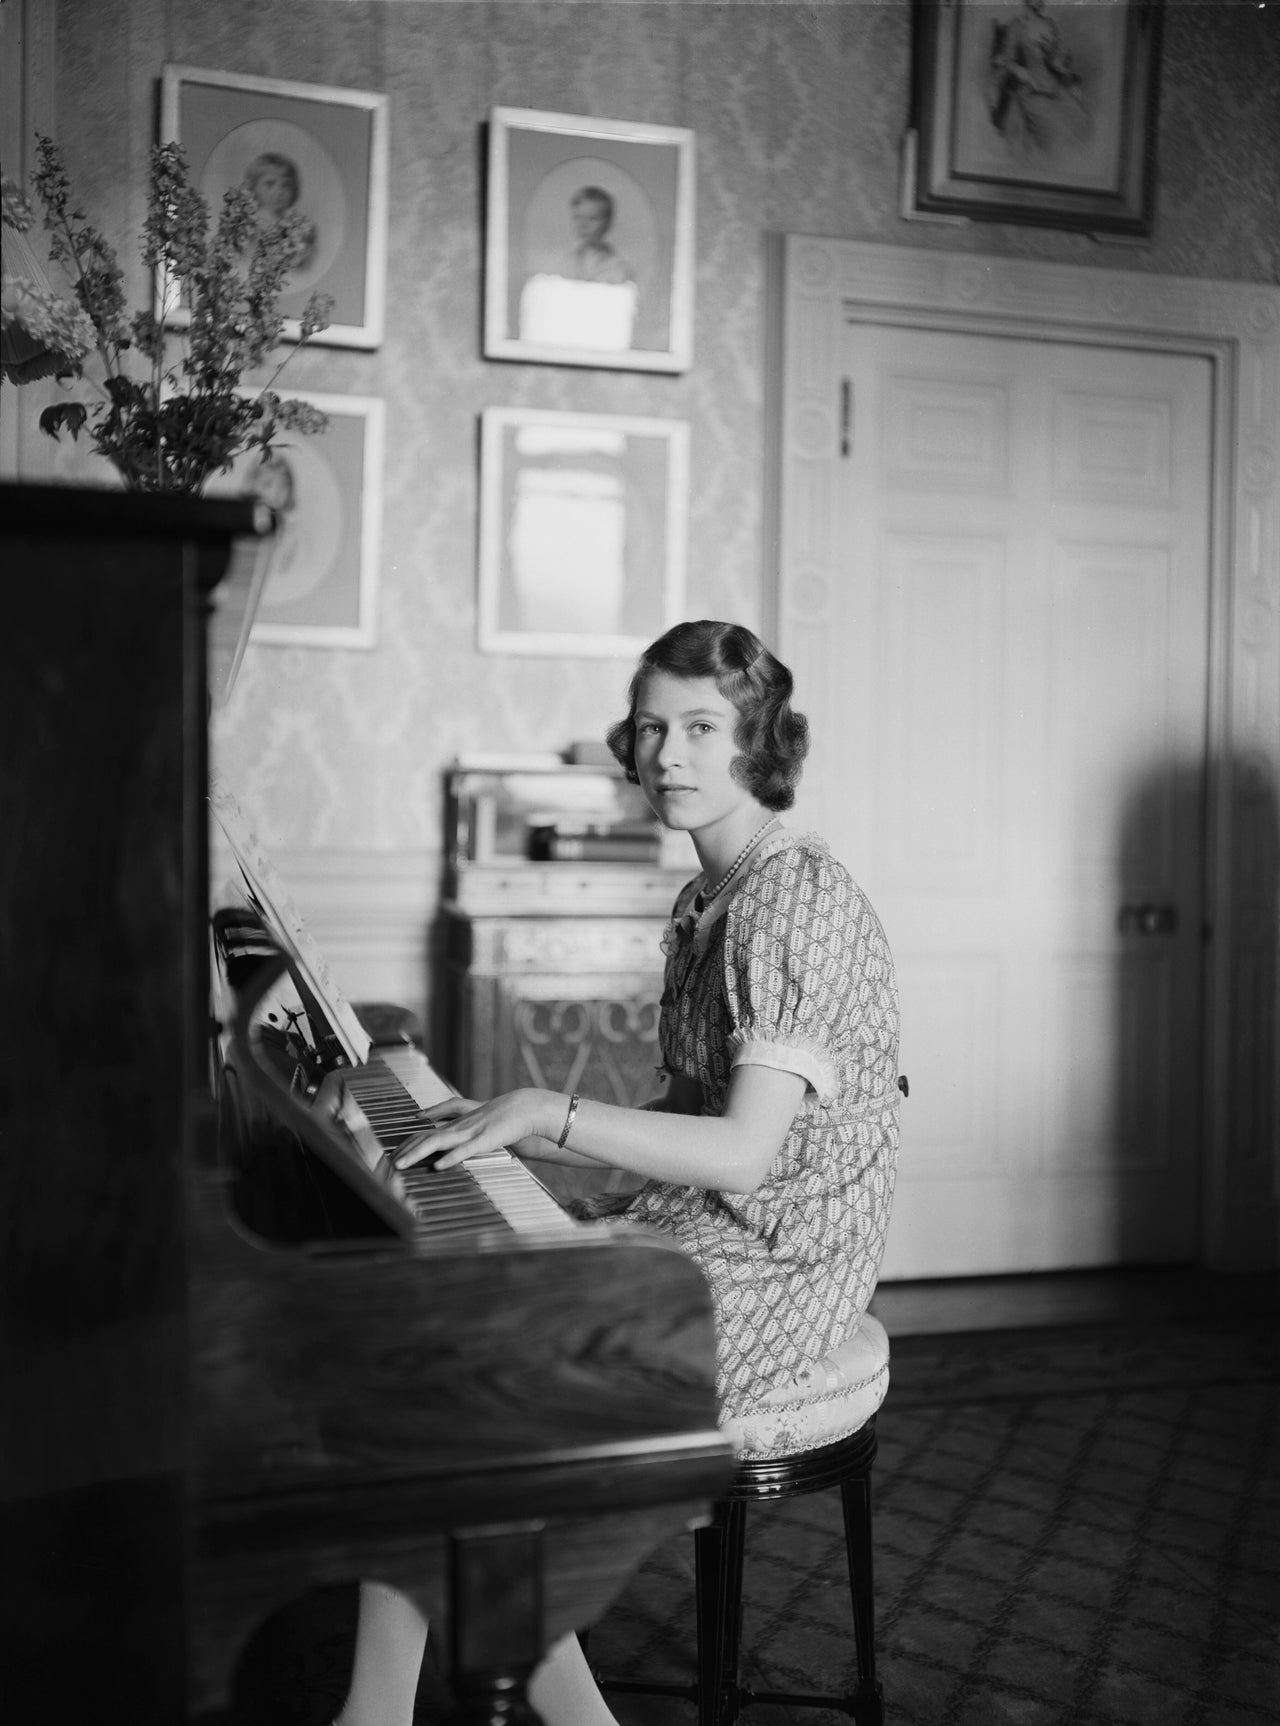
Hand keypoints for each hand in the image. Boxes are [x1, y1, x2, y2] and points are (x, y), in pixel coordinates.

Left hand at [394, 1088, 557, 1170]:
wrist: (523, 1107)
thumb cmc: (502, 1120)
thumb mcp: (478, 1128)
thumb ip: (464, 1138)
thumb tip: (450, 1152)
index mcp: (456, 1126)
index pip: (425, 1134)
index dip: (407, 1144)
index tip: (394, 1155)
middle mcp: (457, 1127)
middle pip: (424, 1137)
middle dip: (405, 1151)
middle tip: (389, 1164)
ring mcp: (469, 1132)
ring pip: (437, 1142)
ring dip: (416, 1154)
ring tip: (401, 1165)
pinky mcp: (483, 1140)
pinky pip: (464, 1150)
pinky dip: (450, 1158)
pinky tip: (438, 1166)